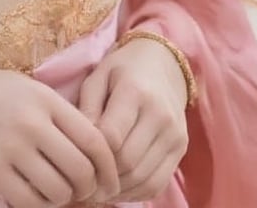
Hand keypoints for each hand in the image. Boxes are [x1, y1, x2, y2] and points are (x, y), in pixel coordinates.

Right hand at [0, 61, 120, 207]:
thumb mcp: (28, 88)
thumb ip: (59, 115)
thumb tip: (93, 152)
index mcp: (45, 99)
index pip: (94, 139)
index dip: (110, 167)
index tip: (112, 182)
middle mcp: (32, 123)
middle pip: (81, 171)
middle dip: (90, 189)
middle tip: (84, 192)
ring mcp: (11, 149)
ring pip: (59, 192)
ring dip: (64, 199)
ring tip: (58, 193)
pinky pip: (30, 203)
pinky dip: (40, 206)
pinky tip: (36, 197)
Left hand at [78, 37, 188, 200]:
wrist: (163, 63)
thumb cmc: (122, 69)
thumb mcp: (98, 76)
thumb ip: (87, 108)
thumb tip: (77, 145)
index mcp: (135, 91)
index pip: (112, 137)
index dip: (91, 155)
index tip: (75, 160)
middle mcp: (160, 115)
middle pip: (128, 162)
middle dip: (103, 176)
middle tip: (82, 181)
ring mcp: (174, 134)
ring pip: (143, 178)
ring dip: (117, 189)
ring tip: (96, 188)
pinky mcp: (181, 148)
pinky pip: (157, 183)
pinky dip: (136, 193)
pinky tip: (118, 188)